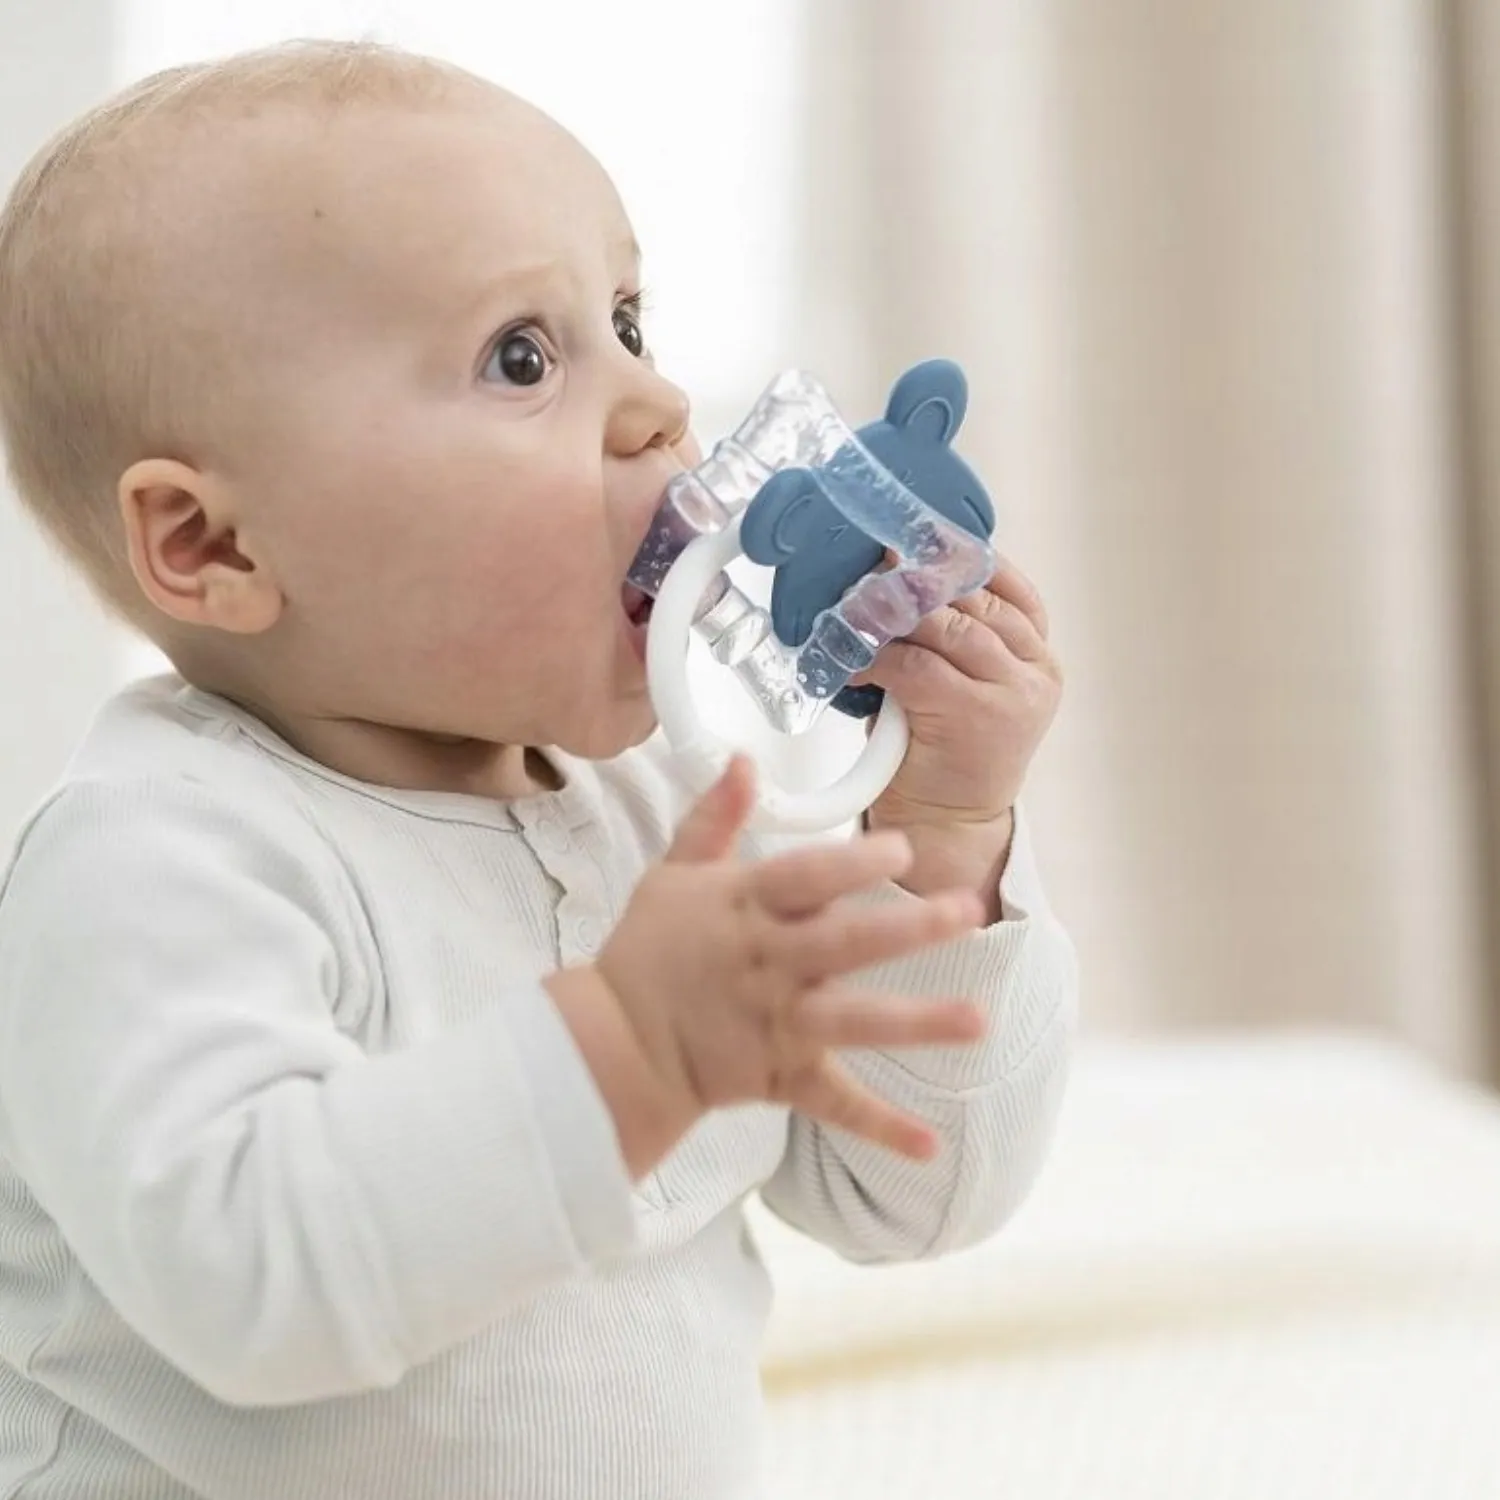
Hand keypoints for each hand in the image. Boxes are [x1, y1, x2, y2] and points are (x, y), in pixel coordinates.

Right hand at [548, 758, 985, 1176]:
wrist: (614, 1043)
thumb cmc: (648, 950)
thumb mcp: (674, 873)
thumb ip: (715, 818)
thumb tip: (743, 760)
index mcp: (744, 907)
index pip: (804, 878)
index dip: (853, 865)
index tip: (903, 851)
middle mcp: (768, 964)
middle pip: (844, 944)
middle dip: (908, 929)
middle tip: (966, 913)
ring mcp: (777, 1024)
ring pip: (854, 1021)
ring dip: (917, 1022)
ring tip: (978, 1022)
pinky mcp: (780, 1076)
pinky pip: (833, 1103)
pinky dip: (880, 1127)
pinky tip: (931, 1146)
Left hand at [857, 556, 1061, 911]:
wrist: (946, 830)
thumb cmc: (940, 753)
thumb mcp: (955, 683)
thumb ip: (942, 635)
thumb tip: (888, 570)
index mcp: (1038, 656)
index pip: (1010, 587)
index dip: (964, 556)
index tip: (920, 535)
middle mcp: (1036, 670)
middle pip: (973, 599)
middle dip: (916, 579)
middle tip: (867, 568)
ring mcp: (1012, 695)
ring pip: (946, 626)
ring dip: (891, 613)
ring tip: (851, 609)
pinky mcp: (976, 717)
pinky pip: (916, 666)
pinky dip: (876, 657)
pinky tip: (850, 660)